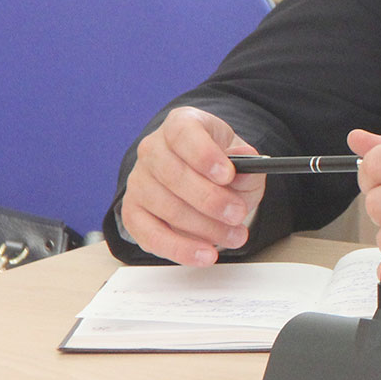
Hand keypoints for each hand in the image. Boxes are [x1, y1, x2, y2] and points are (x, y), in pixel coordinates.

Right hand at [119, 106, 264, 264]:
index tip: (228, 175)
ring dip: (203, 227)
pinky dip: (179, 248)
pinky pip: (150, 234)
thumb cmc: (223, 165)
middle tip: (238, 214)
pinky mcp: (132, 213)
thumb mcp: (242, 158)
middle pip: (173, 175)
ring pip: (165, 207)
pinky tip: (205, 254)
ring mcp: (138, 181)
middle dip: (210, 199)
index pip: (183, 133)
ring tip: (235, 236)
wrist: (204, 177)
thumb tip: (246, 165)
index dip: (204, 155)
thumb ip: (248, 162)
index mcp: (180, 125)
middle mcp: (153, 150)